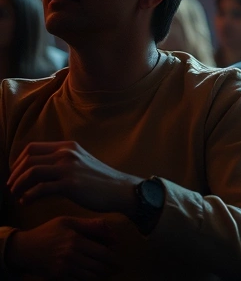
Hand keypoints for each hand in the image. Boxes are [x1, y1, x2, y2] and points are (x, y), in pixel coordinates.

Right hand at [6, 216, 117, 279]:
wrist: (24, 248)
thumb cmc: (47, 232)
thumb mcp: (68, 221)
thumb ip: (90, 224)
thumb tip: (109, 230)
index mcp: (76, 240)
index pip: (103, 253)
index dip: (114, 259)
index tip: (120, 261)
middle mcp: (72, 255)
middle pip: (99, 267)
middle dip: (111, 269)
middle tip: (117, 269)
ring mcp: (64, 268)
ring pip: (90, 277)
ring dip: (102, 276)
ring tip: (108, 274)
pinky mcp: (58, 276)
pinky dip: (88, 280)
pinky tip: (93, 278)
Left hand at [7, 141, 137, 215]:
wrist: (120, 190)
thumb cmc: (100, 180)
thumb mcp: (80, 162)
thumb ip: (63, 161)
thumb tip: (39, 169)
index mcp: (68, 146)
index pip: (32, 148)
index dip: (18, 161)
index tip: (16, 174)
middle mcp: (66, 153)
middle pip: (28, 159)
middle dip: (15, 175)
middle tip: (12, 187)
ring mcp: (68, 168)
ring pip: (31, 172)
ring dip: (18, 185)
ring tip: (16, 195)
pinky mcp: (70, 185)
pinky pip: (40, 189)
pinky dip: (28, 196)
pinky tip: (27, 202)